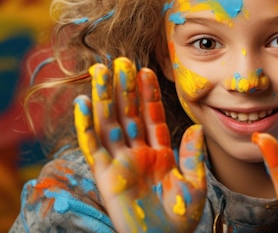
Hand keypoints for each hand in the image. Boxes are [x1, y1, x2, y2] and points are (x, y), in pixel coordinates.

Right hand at [74, 57, 205, 232]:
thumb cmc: (180, 220)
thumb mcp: (193, 185)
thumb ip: (192, 156)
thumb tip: (196, 128)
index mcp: (159, 154)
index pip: (152, 117)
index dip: (148, 94)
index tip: (146, 71)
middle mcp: (137, 153)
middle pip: (128, 113)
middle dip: (124, 88)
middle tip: (120, 61)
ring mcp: (119, 162)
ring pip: (109, 123)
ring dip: (103, 97)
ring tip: (101, 71)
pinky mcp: (104, 175)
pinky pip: (92, 146)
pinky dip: (85, 125)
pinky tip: (82, 104)